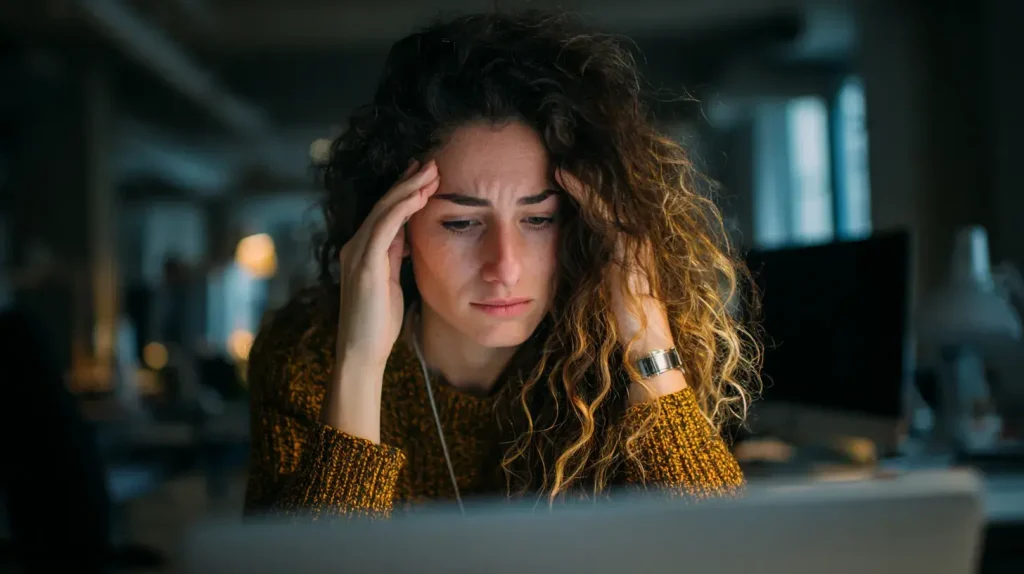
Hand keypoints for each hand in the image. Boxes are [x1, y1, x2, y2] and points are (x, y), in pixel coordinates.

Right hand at [324, 159, 439, 440]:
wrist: (362, 352)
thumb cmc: (378, 322)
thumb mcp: (391, 281)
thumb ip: (395, 257)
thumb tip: (409, 236)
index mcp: (362, 250)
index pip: (385, 212)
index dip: (404, 190)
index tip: (426, 174)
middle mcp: (355, 245)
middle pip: (383, 203)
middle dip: (408, 181)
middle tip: (432, 162)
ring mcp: (357, 253)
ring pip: (384, 209)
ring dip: (409, 187)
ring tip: (431, 170)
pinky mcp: (365, 265)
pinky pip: (384, 227)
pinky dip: (402, 208)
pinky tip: (420, 195)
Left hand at [555, 169, 682, 400]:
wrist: (644, 339)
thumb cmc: (621, 317)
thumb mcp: (602, 280)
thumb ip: (593, 260)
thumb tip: (571, 249)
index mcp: (633, 241)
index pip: (606, 205)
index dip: (584, 187)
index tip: (559, 171)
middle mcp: (639, 233)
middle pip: (609, 194)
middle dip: (584, 174)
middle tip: (557, 152)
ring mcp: (637, 236)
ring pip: (606, 195)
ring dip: (581, 176)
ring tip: (557, 159)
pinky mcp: (630, 243)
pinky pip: (603, 209)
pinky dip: (582, 190)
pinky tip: (562, 177)